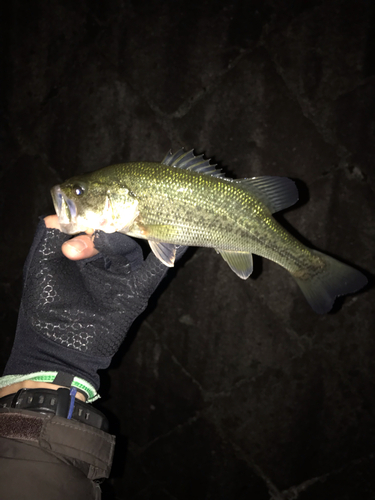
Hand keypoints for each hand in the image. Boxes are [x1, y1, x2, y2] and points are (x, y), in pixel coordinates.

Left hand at [3, 216, 185, 392]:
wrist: (55, 346)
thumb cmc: (45, 307)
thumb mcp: (41, 265)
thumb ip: (49, 238)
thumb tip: (56, 214)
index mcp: (84, 254)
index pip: (94, 225)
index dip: (84, 219)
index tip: (69, 223)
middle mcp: (105, 262)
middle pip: (114, 233)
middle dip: (96, 232)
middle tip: (75, 245)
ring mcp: (122, 276)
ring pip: (129, 248)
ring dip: (112, 242)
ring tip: (88, 248)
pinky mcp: (135, 292)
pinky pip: (154, 271)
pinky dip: (166, 255)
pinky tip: (179, 240)